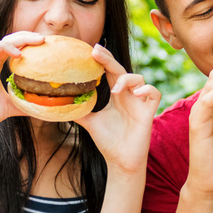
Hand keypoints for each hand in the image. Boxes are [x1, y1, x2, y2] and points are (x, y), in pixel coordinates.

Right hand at [0, 31, 44, 141]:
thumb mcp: (12, 107)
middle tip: (40, 39)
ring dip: (4, 45)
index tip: (42, 41)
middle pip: (2, 42)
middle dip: (21, 37)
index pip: (11, 47)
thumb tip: (45, 107)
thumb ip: (26, 103)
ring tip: (21, 51)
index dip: (25, 41)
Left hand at [75, 45, 160, 174]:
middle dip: (109, 60)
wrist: (120, 162)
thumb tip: (58, 104)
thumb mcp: (89, 122)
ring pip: (140, 79)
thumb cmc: (108, 141)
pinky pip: (154, 94)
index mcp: (116, 95)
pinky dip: (148, 89)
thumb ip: (78, 111)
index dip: (103, 60)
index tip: (90, 50)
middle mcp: (128, 96)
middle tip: (96, 52)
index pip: (110, 72)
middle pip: (121, 70)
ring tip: (115, 89)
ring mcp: (139, 104)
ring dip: (127, 79)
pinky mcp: (148, 113)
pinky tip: (136, 93)